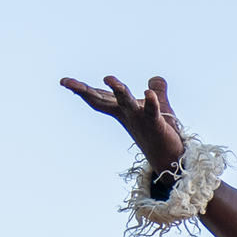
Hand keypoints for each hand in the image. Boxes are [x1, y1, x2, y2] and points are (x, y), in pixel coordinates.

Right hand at [60, 74, 185, 168]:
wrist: (172, 157)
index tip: (63, 82)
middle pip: (103, 100)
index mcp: (121, 109)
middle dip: (85, 91)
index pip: (99, 98)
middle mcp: (127, 113)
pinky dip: (151, 102)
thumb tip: (156, 79)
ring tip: (110, 79)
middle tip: (67, 82)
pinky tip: (148, 92)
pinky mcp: (155, 124)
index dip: (82, 90)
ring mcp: (139, 119)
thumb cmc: (161, 132)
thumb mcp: (158, 107)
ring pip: (126, 103)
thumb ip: (157, 91)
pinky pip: (153, 111)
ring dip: (119, 91)